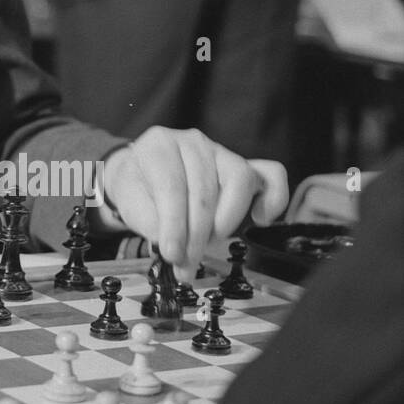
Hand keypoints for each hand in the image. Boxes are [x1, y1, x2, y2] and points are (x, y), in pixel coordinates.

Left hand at [96, 129, 288, 280]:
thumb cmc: (138, 188)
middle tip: (187, 261)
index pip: (171, 185)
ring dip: (227, 220)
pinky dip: (272, 198)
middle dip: (197, 234)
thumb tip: (176, 247)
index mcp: (158, 145)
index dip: (173, 224)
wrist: (143, 176)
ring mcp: (221, 152)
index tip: (171, 254)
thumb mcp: (131, 204)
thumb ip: (151, 222)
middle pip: (204, 188)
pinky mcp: (245, 166)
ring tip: (210, 242)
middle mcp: (192, 142)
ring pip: (238, 180)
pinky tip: (259, 219)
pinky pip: (271, 175)